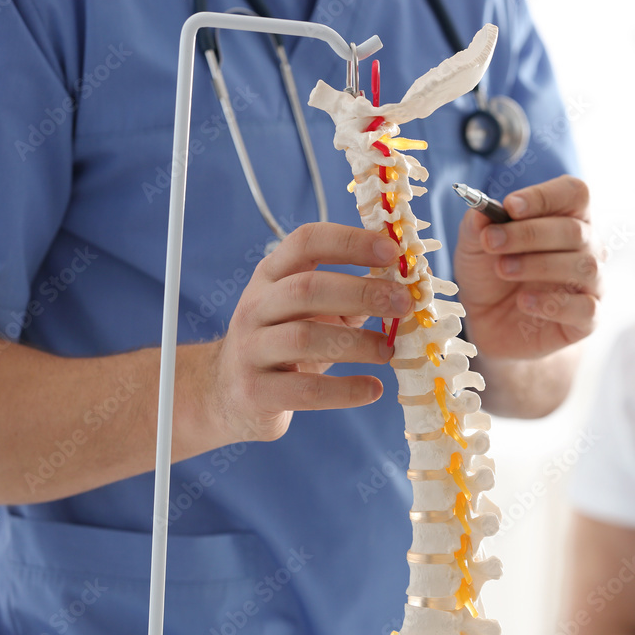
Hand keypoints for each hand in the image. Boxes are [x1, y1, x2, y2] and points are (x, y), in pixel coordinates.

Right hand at [203, 223, 413, 442]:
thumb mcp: (309, 311)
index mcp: (272, 275)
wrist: (227, 393)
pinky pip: (305, 391)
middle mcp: (255, 306)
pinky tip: (374, 389)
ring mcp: (250, 349)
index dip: (349, 242)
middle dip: (361, 292)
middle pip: (307, 288)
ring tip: (389, 350)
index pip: (306, 241)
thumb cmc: (284, 342)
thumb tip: (407, 288)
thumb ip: (350, 296)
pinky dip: (345, 391)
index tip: (392, 251)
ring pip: (304, 338)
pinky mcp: (255, 392)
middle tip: (403, 303)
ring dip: (357, 343)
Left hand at [453, 175, 601, 360]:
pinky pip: (585, 308)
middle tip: (492, 241)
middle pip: (575, 230)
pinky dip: (552, 304)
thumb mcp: (474, 247)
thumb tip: (480, 209)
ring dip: (539, 265)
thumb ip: (477, 225)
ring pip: (584, 266)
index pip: (574, 193)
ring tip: (503, 269)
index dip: (544, 197)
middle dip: (529, 233)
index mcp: (566, 217)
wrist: (488, 324)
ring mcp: (592, 284)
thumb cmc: (489, 276)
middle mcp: (587, 247)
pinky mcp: (588, 319)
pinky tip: (523, 301)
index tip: (509, 207)